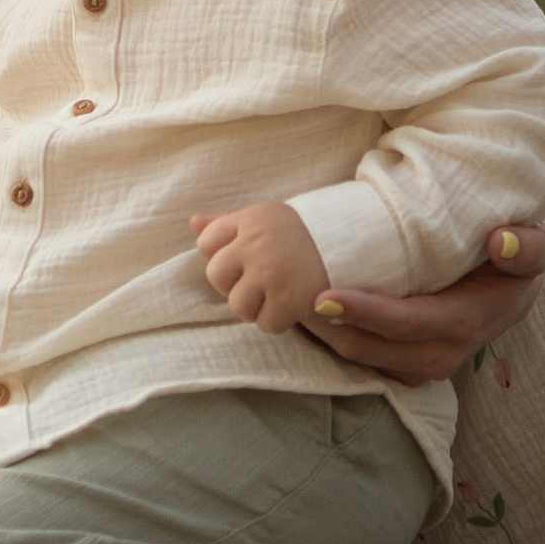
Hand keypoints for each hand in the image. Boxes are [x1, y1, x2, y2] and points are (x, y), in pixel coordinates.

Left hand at [192, 199, 329, 332]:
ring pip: (237, 306)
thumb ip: (227, 223)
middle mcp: (256, 243)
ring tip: (277, 294)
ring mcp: (271, 272)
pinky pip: (265, 324)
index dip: (225, 256)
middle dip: (235, 285)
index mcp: (249, 219)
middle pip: (216, 277)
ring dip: (255, 307)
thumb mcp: (265, 219)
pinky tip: (292, 306)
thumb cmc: (302, 234)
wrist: (351, 244)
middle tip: (260, 282)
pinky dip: (277, 321)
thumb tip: (192, 222)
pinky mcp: (289, 300)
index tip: (245, 260)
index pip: (206, 242)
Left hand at [306, 223, 544, 384]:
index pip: (402, 323)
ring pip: (356, 356)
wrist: (513, 296)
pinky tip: (307, 308)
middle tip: (283, 289)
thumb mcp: (531, 251)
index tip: (321, 295)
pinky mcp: (404, 367)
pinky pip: (360, 357)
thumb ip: (524, 248)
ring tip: (285, 296)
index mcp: (462, 324)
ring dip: (321, 333)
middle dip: (323, 325)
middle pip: (365, 347)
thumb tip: (500, 241)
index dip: (361, 312)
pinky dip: (332, 336)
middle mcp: (438, 355)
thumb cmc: (513, 265)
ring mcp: (418, 366)